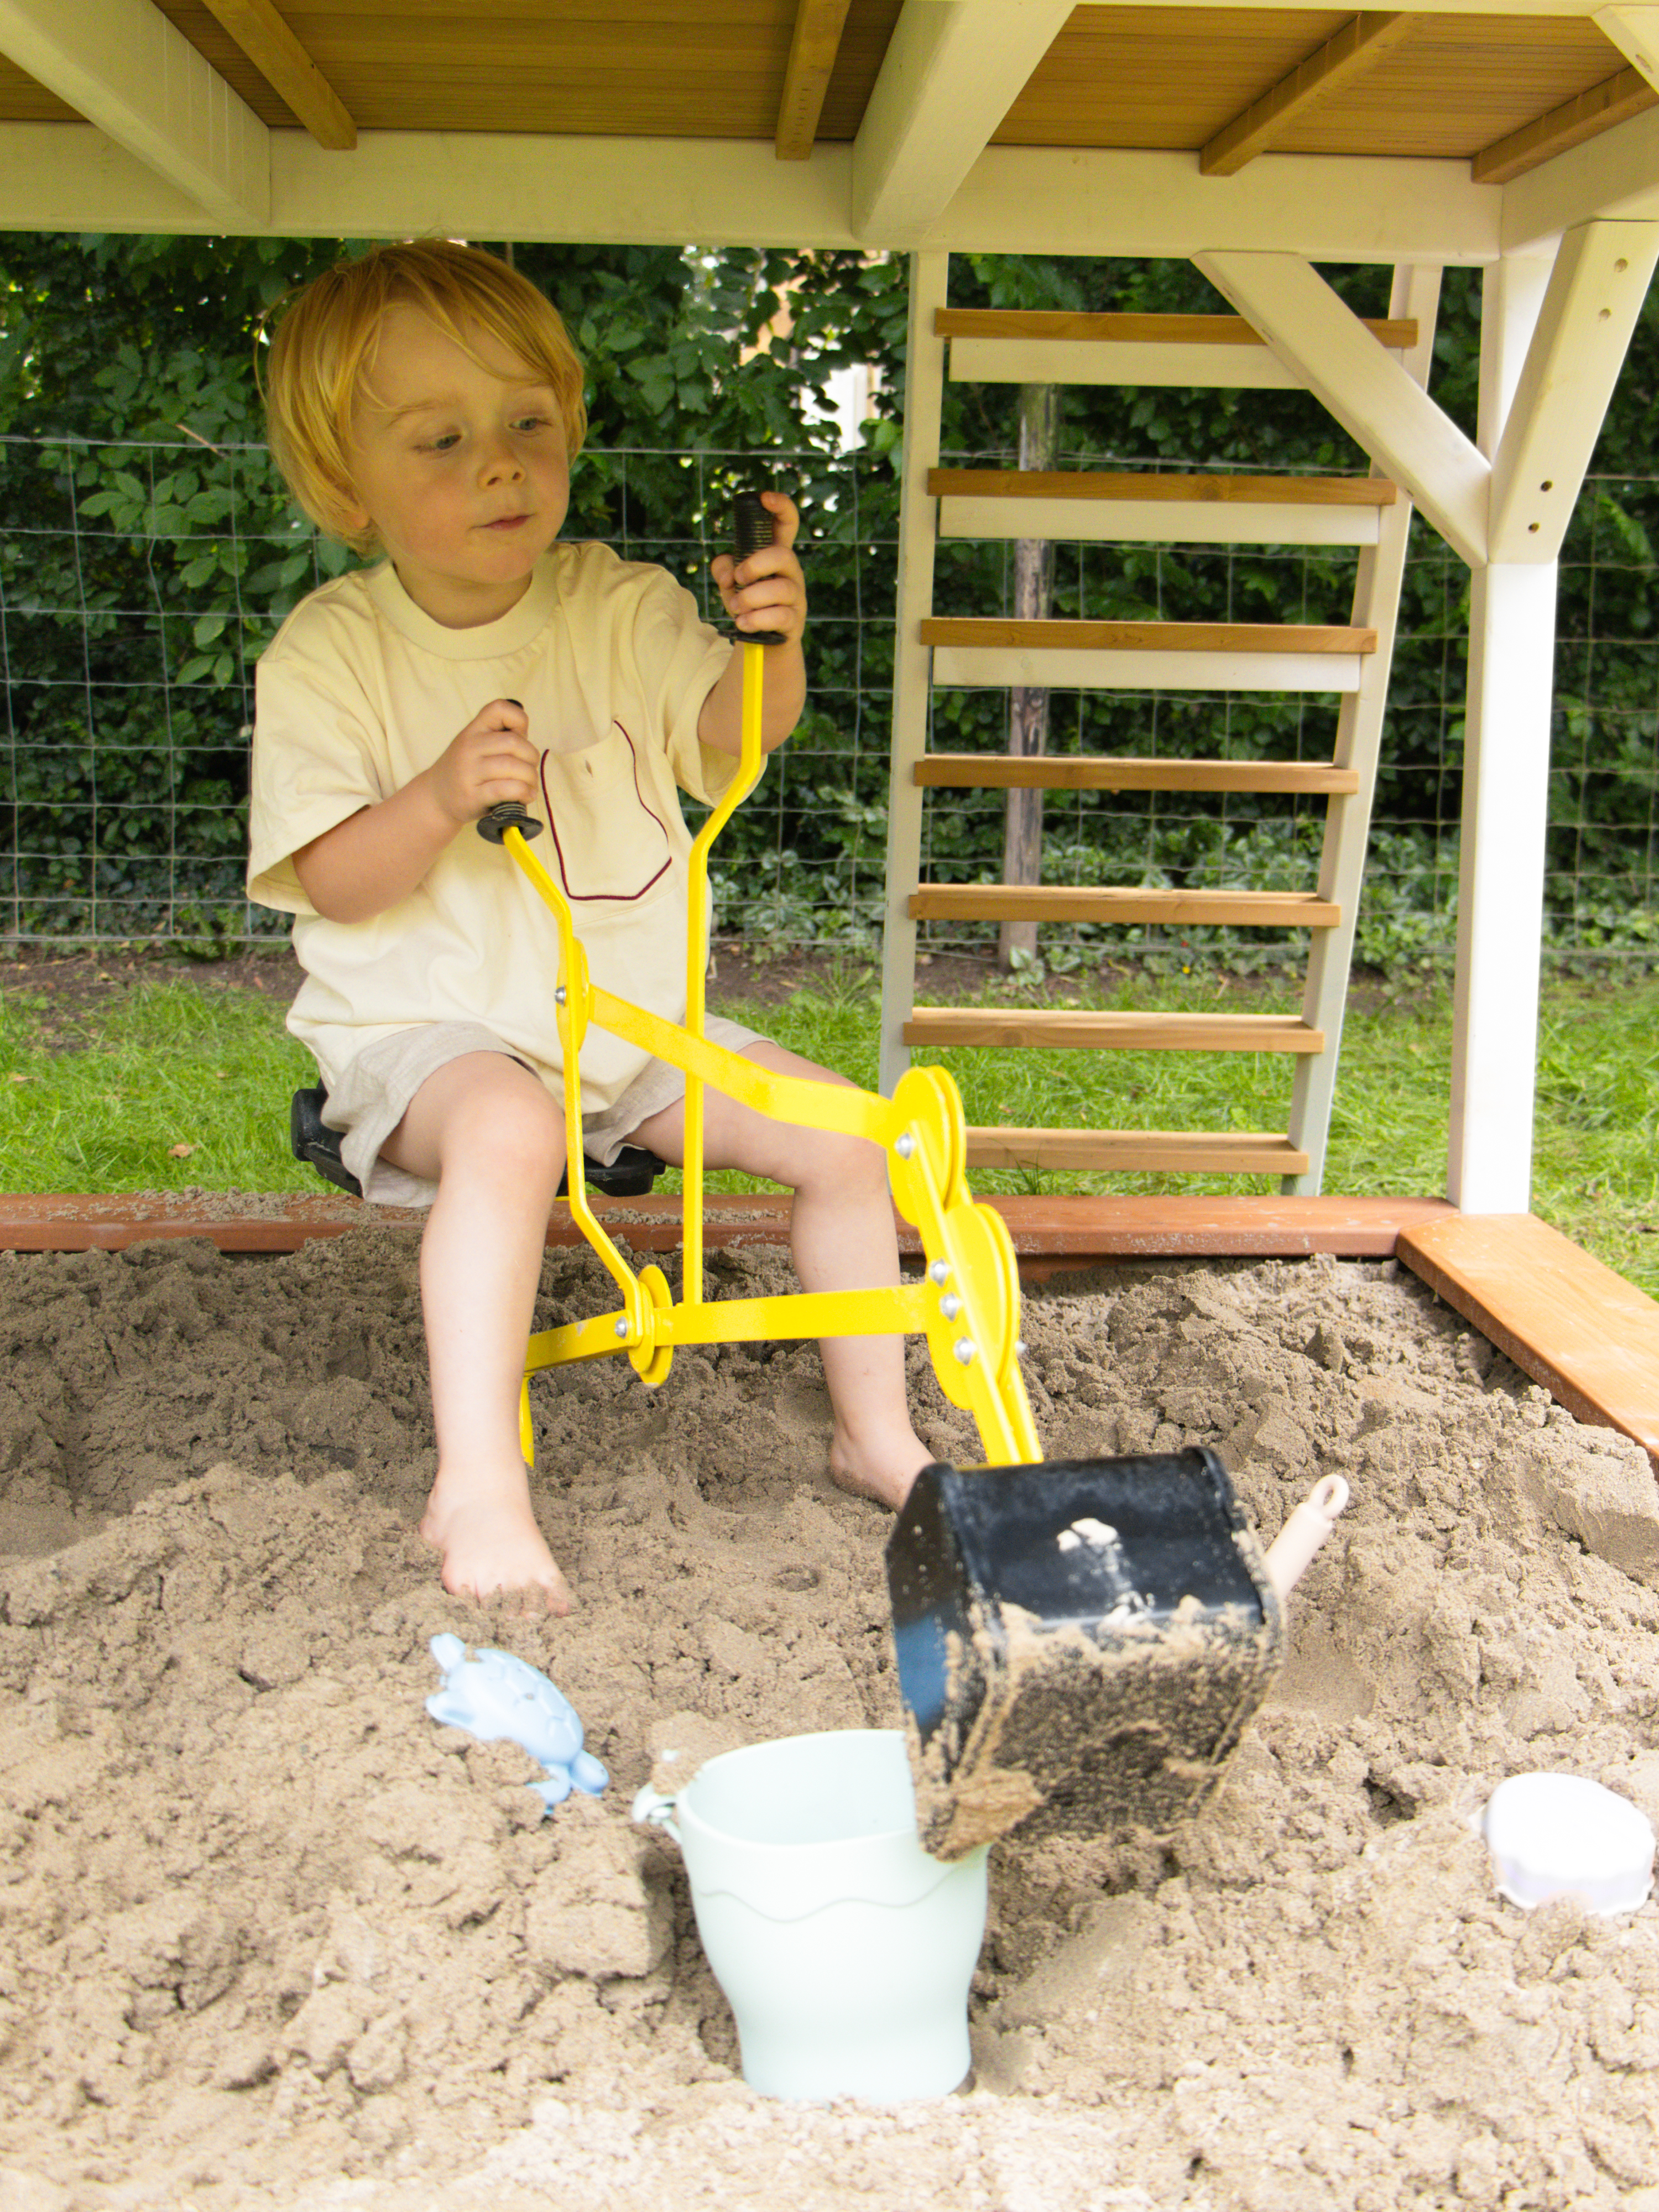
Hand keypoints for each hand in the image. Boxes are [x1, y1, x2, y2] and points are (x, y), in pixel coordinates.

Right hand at [425, 699, 538, 826]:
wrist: (435, 798)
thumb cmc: (465, 771)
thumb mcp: (475, 746)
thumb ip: (498, 738)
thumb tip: (526, 737)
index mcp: (473, 731)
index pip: (499, 709)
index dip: (519, 720)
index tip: (520, 738)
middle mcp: (469, 747)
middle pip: (514, 743)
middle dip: (531, 758)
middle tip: (529, 771)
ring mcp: (469, 772)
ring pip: (512, 767)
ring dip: (530, 778)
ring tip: (530, 786)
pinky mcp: (472, 796)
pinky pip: (505, 789)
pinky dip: (522, 793)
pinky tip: (524, 797)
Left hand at [709, 489, 806, 646]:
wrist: (760, 642)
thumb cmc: (747, 604)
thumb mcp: (730, 583)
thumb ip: (723, 569)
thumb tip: (730, 572)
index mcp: (776, 555)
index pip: (787, 524)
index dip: (781, 506)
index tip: (765, 498)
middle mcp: (791, 573)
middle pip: (783, 556)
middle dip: (755, 565)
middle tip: (738, 579)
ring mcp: (796, 597)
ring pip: (781, 589)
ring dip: (751, 598)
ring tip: (735, 608)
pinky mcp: (794, 621)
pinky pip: (780, 616)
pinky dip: (756, 619)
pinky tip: (743, 623)